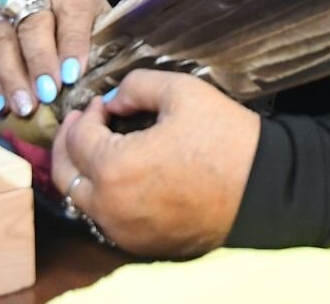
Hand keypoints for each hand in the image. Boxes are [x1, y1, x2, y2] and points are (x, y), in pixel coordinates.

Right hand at [0, 0, 106, 117]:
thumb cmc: (84, 17)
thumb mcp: (100, 20)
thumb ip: (98, 43)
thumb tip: (95, 83)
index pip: (72, 10)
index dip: (72, 43)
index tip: (72, 75)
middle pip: (32, 24)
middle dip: (39, 62)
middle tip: (47, 94)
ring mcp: (2, 5)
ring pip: (1, 39)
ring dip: (12, 77)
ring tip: (24, 106)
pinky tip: (1, 105)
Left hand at [52, 69, 260, 256]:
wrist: (263, 189)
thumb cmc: (225, 138)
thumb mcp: (182, 92)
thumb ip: (136, 86)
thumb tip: (112, 100)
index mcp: (115, 168)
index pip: (78, 137)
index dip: (86, 113)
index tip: (102, 102)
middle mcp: (110, 207)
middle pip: (65, 175)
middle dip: (68, 143)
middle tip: (81, 122)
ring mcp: (123, 231)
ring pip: (80, 200)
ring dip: (82, 169)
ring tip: (98, 145)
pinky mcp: (140, 244)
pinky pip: (104, 217)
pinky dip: (101, 193)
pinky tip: (119, 173)